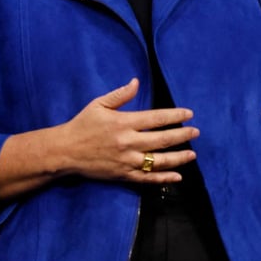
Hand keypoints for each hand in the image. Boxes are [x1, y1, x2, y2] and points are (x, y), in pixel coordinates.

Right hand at [61, 78, 199, 182]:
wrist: (65, 151)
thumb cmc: (82, 124)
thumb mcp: (99, 104)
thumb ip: (120, 94)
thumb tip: (137, 82)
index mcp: (124, 123)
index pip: (156, 118)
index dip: (175, 116)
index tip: (189, 114)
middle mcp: (128, 142)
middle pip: (162, 139)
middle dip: (182, 135)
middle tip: (196, 132)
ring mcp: (127, 161)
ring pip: (158, 161)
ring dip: (178, 158)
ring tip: (192, 154)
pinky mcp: (123, 175)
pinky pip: (147, 179)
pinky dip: (163, 179)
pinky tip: (177, 177)